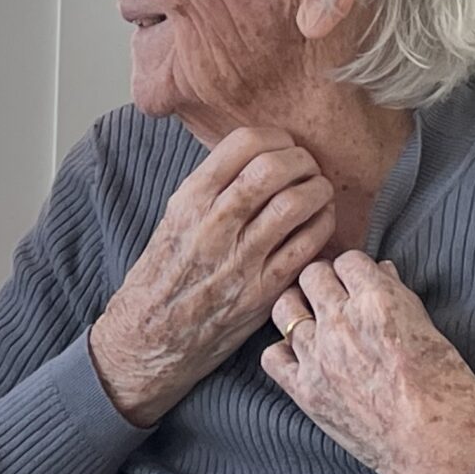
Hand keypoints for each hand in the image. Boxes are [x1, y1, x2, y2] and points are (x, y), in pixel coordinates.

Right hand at [88, 127, 338, 424]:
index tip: (284, 146)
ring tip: (318, 192)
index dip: (274, 137)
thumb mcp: (174, 219)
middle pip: (274, 168)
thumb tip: (257, 157)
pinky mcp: (263, 291)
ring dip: (317, 190)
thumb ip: (211, 189)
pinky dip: (322, 225)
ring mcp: (241, 259)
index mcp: (190, 200)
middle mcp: (215, 225)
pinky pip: (307, 245)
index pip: (243, 144)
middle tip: (307, 167)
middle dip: (301, 160)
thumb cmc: (164, 275)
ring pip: (296, 204)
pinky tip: (320, 222)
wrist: (152, 336)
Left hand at [263, 252, 474, 473]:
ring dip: (300, 311)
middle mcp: (341, 323)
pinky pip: (272, 356)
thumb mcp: (431, 332)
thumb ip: (399, 297)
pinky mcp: (305, 391)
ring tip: (315, 322)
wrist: (438, 451)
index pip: (348, 260)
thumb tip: (381, 272)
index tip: (359, 283)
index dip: (355, 271)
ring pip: (285, 309)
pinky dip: (284, 353)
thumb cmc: (449, 392)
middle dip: (325, 282)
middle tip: (336, 299)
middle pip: (312, 275)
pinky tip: (302, 358)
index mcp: (378, 302)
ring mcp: (318, 357)